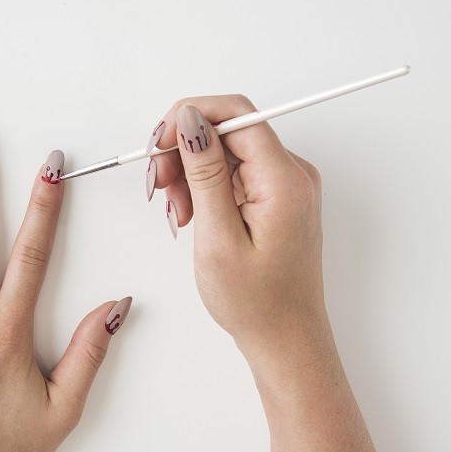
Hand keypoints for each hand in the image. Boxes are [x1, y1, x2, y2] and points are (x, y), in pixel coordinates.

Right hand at [145, 97, 328, 366]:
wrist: (285, 338)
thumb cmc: (258, 303)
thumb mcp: (218, 238)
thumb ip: (205, 173)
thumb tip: (191, 121)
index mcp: (284, 180)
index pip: (235, 113)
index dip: (188, 118)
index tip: (159, 144)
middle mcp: (292, 174)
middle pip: (227, 129)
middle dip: (184, 149)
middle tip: (158, 185)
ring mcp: (285, 184)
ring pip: (225, 151)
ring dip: (190, 173)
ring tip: (178, 213)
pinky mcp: (275, 196)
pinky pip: (233, 173)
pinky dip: (205, 188)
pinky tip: (192, 215)